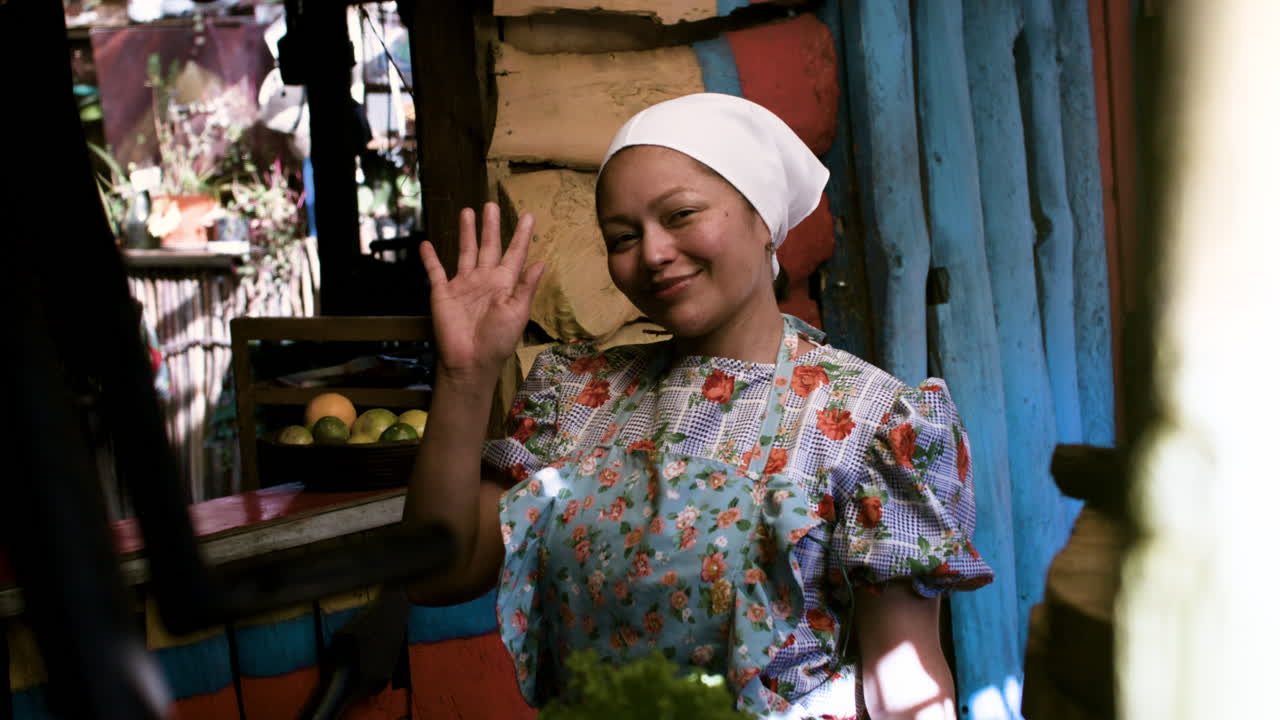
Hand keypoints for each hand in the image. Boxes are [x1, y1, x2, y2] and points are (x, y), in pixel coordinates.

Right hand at [420, 202, 544, 380]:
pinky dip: (429, 258)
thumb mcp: (517, 312)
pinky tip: (425, 243)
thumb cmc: (498, 340)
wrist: (470, 361)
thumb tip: (542, 262)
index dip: (522, 235)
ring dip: (466, 232)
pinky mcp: (443, 292)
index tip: (529, 216)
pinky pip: (435, 271)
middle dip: (490, 226)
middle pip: (488, 246)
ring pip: (465, 251)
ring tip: (467, 211)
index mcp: (505, 283)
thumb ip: (526, 286)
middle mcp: (485, 279)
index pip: (515, 253)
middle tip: (491, 204)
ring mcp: (463, 284)